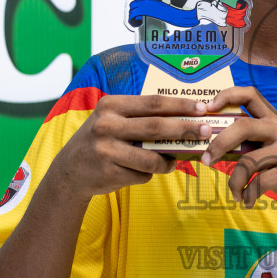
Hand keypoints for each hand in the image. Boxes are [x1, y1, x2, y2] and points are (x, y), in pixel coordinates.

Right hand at [55, 94, 209, 197]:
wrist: (69, 172)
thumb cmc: (101, 141)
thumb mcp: (112, 120)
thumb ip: (141, 118)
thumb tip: (185, 119)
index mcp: (111, 106)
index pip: (153, 102)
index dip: (180, 105)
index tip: (203, 108)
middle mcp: (106, 126)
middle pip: (157, 127)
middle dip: (186, 129)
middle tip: (206, 131)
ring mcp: (106, 150)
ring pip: (152, 157)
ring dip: (169, 160)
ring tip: (175, 160)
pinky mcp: (109, 172)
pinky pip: (142, 175)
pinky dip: (150, 174)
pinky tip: (146, 171)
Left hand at [200, 87, 276, 210]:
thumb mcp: (270, 151)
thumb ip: (249, 144)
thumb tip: (212, 147)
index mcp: (274, 121)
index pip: (250, 94)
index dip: (227, 95)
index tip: (209, 106)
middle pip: (243, 126)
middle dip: (219, 143)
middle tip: (206, 160)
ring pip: (248, 161)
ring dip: (235, 181)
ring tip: (235, 193)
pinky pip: (260, 182)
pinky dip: (248, 194)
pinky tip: (247, 201)